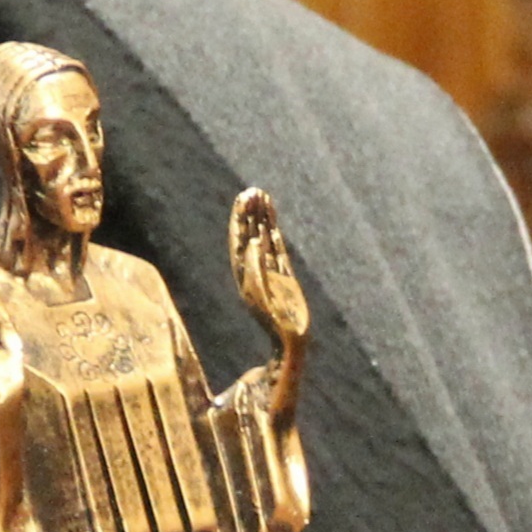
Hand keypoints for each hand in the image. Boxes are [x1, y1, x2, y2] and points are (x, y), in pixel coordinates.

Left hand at [228, 191, 306, 346]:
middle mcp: (255, 271)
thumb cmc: (275, 323)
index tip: (242, 200)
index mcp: (245, 274)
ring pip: (264, 240)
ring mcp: (269, 271)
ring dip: (262, 219)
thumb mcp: (261, 294)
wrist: (290, 341)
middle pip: (250, 236)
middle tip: (252, 190)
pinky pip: (277, 249)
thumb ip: (256, 267)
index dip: (241, 220)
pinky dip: (274, 234)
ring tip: (262, 196)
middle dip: (250, 214)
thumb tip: (253, 242)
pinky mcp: (282, 275)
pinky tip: (272, 222)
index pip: (240, 240)